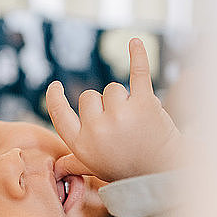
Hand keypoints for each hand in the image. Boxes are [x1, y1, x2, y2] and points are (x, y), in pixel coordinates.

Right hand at [46, 38, 181, 181]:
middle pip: (90, 97)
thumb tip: (57, 167)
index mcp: (81, 144)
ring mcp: (120, 115)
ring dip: (125, 100)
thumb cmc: (126, 170)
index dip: (54, 98)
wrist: (162, 174)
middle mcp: (96, 129)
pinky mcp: (144, 104)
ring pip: (113, 89)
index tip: (56, 86)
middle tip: (121, 127)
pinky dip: (138, 55)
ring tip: (137, 122)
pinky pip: (138, 72)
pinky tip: (134, 42)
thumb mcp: (95, 168)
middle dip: (104, 106)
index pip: (59, 114)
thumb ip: (75, 162)